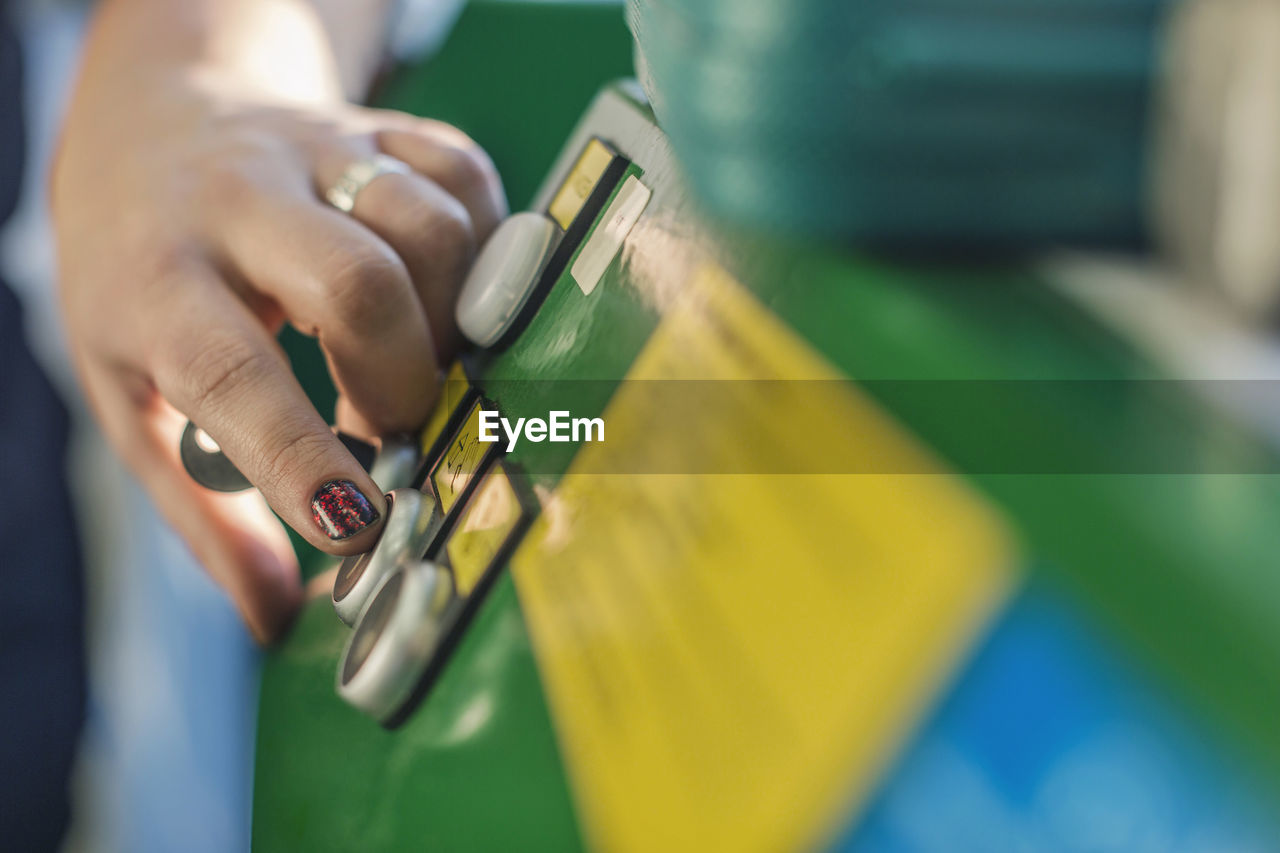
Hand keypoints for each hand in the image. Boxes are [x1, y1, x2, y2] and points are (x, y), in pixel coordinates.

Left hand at [52, 63, 504, 642]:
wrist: (154, 122)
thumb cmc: (142, 280)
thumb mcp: (129, 392)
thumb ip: (202, 508)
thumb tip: (278, 618)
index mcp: (156, 280)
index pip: (231, 369)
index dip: (300, 455)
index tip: (356, 526)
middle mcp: (237, 201)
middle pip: (357, 283)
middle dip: (402, 379)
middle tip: (392, 426)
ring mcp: (317, 151)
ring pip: (430, 230)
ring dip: (450, 321)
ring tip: (416, 362)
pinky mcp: (381, 128)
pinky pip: (467, 180)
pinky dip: (482, 251)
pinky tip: (444, 296)